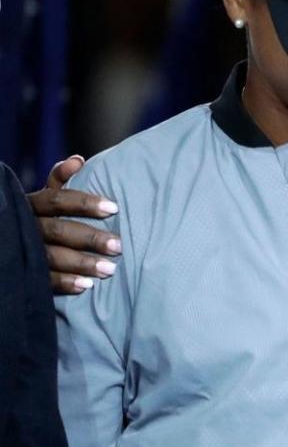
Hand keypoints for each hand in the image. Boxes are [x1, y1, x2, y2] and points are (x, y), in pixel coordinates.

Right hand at [27, 155, 121, 294]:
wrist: (11, 242)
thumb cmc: (40, 215)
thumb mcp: (45, 197)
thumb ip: (60, 179)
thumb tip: (77, 160)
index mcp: (31, 204)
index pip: (57, 199)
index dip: (84, 203)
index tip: (114, 208)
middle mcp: (25, 226)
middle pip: (58, 230)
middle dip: (89, 238)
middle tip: (119, 245)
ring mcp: (21, 250)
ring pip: (51, 257)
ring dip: (81, 264)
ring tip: (109, 270)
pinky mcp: (22, 271)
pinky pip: (42, 280)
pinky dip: (64, 283)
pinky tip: (86, 286)